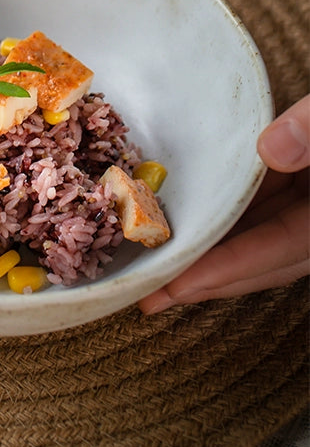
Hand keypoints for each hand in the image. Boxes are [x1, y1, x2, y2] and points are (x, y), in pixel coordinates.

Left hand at [139, 94, 309, 312]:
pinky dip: (228, 224)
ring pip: (264, 243)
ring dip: (216, 257)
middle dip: (211, 281)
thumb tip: (272, 150)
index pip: (283, 247)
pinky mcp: (304, 188)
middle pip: (269, 261)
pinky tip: (191, 225)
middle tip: (152, 296)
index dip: (230, 269)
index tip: (178, 285)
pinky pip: (265, 215)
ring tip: (160, 271)